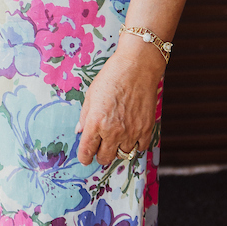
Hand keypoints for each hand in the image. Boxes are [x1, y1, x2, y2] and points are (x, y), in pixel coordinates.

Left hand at [75, 41, 163, 165]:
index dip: (84, 156)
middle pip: (104, 158)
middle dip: (100, 154)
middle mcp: (113, 131)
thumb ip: (84, 116)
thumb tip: (80, 132)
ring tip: (116, 137)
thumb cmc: (111, 77)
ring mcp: (131, 132)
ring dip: (117, 149)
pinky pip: (139, 148)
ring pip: (122, 155)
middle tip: (100, 146)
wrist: (136, 67)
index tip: (85, 156)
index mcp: (95, 122)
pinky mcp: (146, 130)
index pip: (86, 151)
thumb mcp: (91, 94)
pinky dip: (134, 144)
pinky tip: (130, 134)